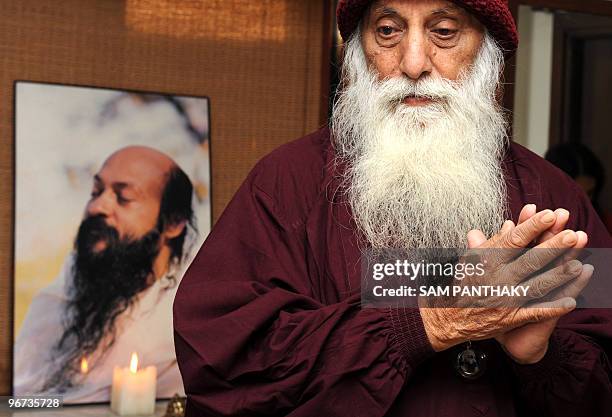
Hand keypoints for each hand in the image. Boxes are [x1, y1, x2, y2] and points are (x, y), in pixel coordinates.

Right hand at [476, 205, 591, 363]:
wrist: (448, 318)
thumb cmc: (462, 284)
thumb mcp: (470, 259)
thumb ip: (493, 242)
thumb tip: (510, 226)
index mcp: (487, 261)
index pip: (513, 240)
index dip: (532, 227)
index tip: (549, 214)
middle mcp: (497, 278)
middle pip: (530, 260)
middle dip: (553, 247)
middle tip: (572, 234)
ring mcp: (506, 299)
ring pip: (537, 285)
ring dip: (559, 275)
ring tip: (578, 264)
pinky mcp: (511, 317)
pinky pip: (535, 312)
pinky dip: (553, 308)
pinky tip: (571, 301)